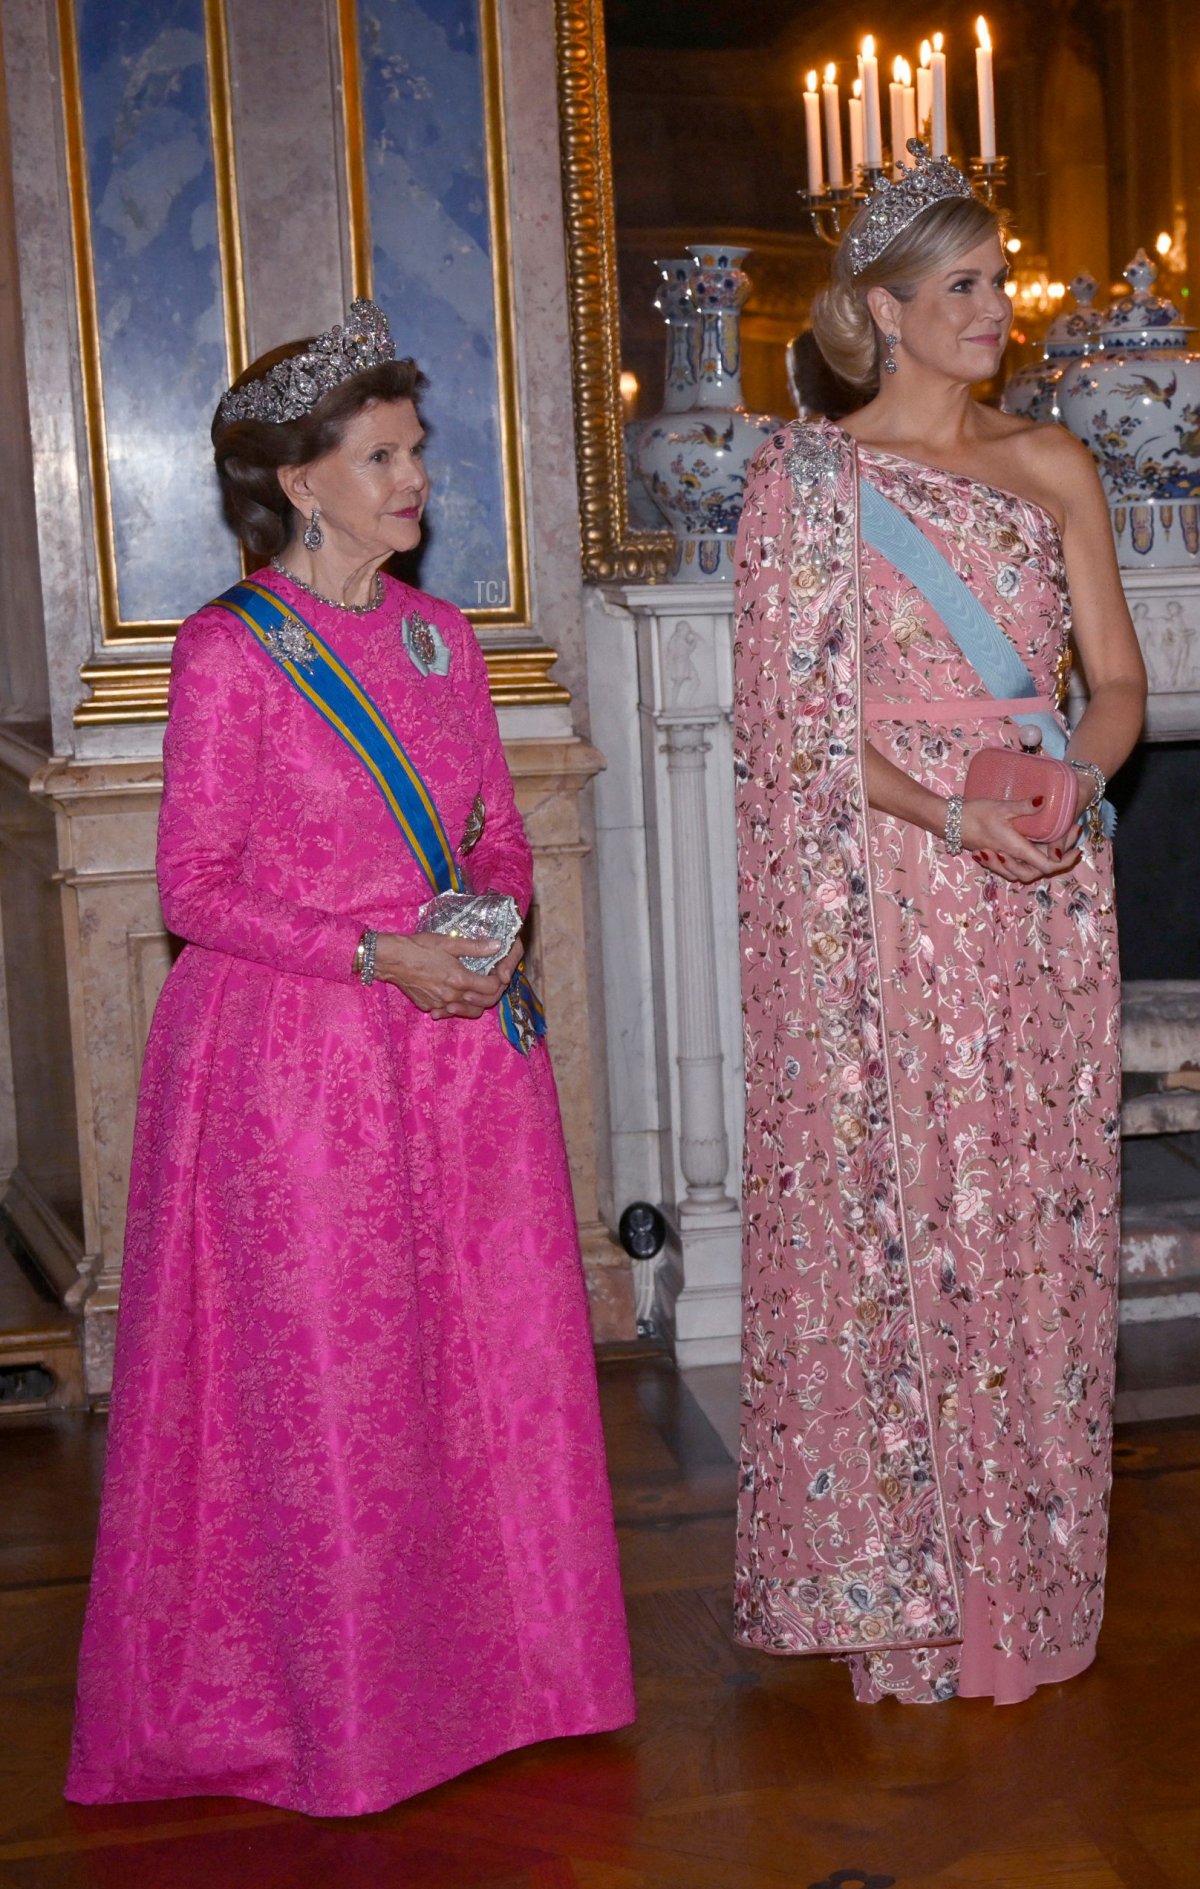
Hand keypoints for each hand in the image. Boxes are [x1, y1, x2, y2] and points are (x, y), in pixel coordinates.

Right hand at [372, 929, 518, 1019]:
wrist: (392, 960)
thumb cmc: (419, 947)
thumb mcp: (449, 942)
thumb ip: (475, 947)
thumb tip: (497, 946)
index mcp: (459, 979)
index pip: (491, 988)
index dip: (499, 980)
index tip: (498, 972)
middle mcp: (451, 996)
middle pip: (483, 1004)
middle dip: (492, 994)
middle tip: (492, 981)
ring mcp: (439, 1004)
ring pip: (467, 1011)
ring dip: (476, 1003)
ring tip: (475, 989)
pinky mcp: (428, 1006)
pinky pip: (449, 1011)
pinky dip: (456, 1005)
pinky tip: (453, 995)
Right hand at [960, 796, 1080, 882]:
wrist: (950, 822)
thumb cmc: (975, 814)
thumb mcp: (1001, 807)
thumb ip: (1024, 806)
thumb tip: (1044, 800)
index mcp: (1015, 848)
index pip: (1045, 866)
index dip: (1063, 861)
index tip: (1077, 850)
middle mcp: (1010, 858)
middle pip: (1038, 872)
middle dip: (1057, 861)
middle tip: (1071, 844)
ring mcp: (1002, 859)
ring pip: (1026, 872)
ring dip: (1042, 863)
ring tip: (1057, 846)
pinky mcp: (996, 856)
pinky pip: (1015, 868)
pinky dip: (1027, 862)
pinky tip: (1034, 848)